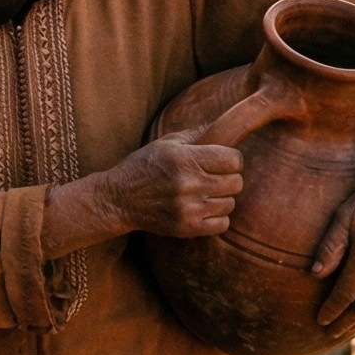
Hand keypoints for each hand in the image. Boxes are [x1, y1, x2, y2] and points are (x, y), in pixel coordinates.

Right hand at [106, 135, 245, 238]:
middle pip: (236, 182)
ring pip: (230, 203)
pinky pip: (222, 223)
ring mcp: (189, 208)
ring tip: (204, 194)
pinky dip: (217, 217)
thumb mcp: (165, 143)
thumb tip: (224, 127)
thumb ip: (196, 135)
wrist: (118, 199)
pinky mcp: (187, 227)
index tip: (222, 161)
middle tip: (213, 178)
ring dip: (221, 198)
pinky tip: (202, 209)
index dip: (232, 159)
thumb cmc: (142, 167)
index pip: (234, 160)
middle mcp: (189, 184)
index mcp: (185, 159)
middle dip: (228, 178)